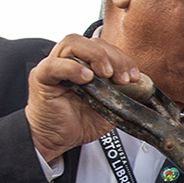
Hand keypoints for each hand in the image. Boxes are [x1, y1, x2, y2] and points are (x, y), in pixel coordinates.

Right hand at [25, 34, 142, 161]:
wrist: (58, 140)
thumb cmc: (80, 121)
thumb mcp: (110, 106)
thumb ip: (122, 92)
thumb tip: (143, 85)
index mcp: (86, 63)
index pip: (104, 47)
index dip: (122, 58)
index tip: (134, 77)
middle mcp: (69, 60)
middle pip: (91, 42)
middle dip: (114, 57)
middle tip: (123, 79)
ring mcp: (54, 66)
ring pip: (73, 43)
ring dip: (96, 57)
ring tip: (107, 75)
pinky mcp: (41, 77)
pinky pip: (54, 65)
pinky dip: (72, 68)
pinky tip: (87, 78)